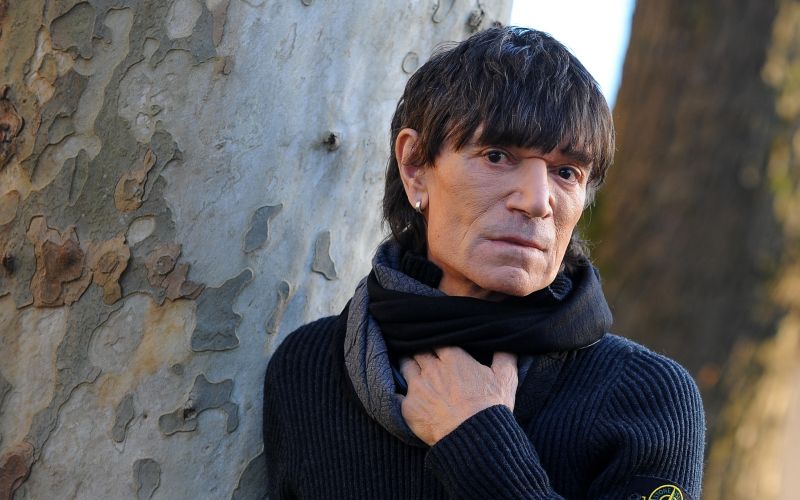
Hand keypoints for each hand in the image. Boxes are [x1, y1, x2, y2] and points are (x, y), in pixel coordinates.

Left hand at [399, 347, 517, 445]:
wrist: (475, 440)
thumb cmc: (491, 408)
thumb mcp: (506, 379)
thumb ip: (505, 356)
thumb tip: (508, 344)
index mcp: (453, 358)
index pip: (436, 339)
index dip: (437, 341)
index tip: (438, 344)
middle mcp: (431, 369)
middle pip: (418, 350)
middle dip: (421, 351)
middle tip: (424, 354)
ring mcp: (417, 387)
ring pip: (405, 366)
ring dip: (409, 365)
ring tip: (412, 368)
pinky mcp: (408, 407)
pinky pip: (399, 394)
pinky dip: (403, 393)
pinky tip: (406, 393)